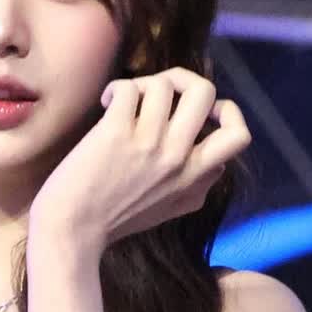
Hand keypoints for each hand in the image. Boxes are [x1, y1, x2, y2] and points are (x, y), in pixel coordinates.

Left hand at [31, 67, 250, 251]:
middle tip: (160, 92)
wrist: (72, 232)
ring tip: (124, 101)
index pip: (239, 136)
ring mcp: (148, 143)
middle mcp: (177, 158)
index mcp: (194, 176)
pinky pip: (129, 87)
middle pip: (205, 92)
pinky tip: (106, 103)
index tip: (204, 112)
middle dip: (182, 79)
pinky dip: (116, 88)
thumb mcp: (172, 209)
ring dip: (142, 84)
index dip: (228, 111)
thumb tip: (220, 167)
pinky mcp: (116, 133)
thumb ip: (199, 187)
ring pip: (163, 84)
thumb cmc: (115, 220)